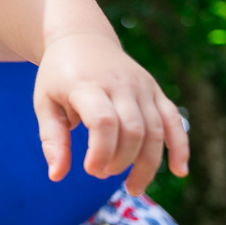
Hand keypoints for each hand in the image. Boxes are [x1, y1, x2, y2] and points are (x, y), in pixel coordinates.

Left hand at [33, 33, 189, 194]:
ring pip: (155, 131)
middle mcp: (119, 83)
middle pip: (132, 130)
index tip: (90, 169)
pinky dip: (180, 146)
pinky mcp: (155, 90)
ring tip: (132, 186)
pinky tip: (179, 171)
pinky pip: (173, 120)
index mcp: (86, 84)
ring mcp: (141, 85)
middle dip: (121, 161)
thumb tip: (57, 176)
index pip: (103, 121)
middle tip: (101, 173)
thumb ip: (52, 139)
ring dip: (147, 164)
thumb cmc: (58, 76)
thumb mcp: (45, 103)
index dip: (101, 151)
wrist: (81, 38)